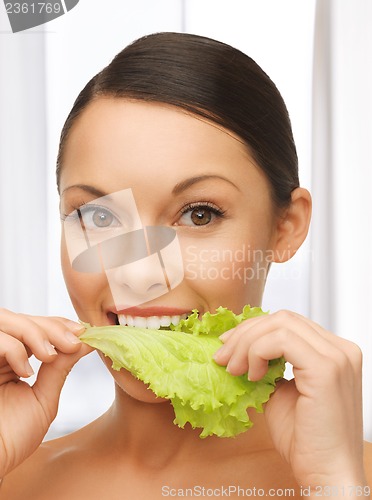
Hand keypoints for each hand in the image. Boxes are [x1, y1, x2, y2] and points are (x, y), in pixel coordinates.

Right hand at [0, 308, 92, 476]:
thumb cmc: (11, 438)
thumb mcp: (43, 398)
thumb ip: (60, 368)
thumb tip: (87, 341)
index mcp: (12, 360)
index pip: (35, 326)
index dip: (58, 324)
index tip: (82, 332)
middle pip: (22, 318)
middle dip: (51, 326)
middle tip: (72, 342)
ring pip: (7, 319)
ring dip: (35, 332)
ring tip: (50, 355)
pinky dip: (14, 349)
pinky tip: (25, 372)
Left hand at [213, 310, 366, 490]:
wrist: (327, 474)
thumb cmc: (306, 440)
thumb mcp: (281, 392)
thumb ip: (268, 366)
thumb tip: (240, 350)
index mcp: (333, 352)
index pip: (288, 322)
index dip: (254, 329)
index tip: (228, 346)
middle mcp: (341, 349)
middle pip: (283, 318)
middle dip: (246, 333)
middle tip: (223, 356)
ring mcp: (337, 356)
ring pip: (280, 324)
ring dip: (247, 343)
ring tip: (234, 369)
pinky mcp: (326, 369)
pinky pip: (281, 341)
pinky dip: (257, 352)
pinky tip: (252, 375)